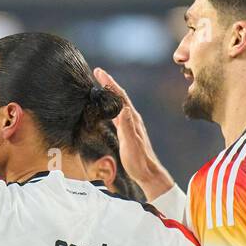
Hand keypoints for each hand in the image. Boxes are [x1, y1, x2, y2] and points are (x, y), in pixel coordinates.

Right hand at [93, 67, 174, 199]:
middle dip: (108, 84)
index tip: (98, 72)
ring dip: (110, 94)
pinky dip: (111, 106)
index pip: (120, 96)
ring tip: (100, 86)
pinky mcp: (129, 132)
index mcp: (132, 119)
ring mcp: (131, 125)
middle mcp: (133, 119)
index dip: (109, 82)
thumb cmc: (139, 161)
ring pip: (119, 104)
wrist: (149, 174)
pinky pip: (118, 114)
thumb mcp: (131, 144)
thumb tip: (124, 108)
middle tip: (97, 74)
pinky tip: (108, 109)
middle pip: (120, 96)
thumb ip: (127, 127)